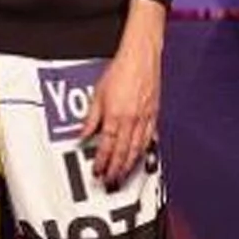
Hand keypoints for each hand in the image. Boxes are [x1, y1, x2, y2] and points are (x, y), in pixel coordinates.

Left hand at [83, 0, 165, 188]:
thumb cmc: (121, 70)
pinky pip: (150, 138)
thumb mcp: (98, 93)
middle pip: (123, 152)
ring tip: (124, 175)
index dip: (102, 162)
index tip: (97, 172)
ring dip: (130, 165)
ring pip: (138, 149)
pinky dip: (145, 150)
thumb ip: (91, 118)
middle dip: (116, 170)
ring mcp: (145, 118)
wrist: (141, 56)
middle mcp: (132, 120)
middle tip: (111, 182)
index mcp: (116, 116)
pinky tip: (142, 156)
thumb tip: (83, 134)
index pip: (107, 147)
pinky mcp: (154, 114)